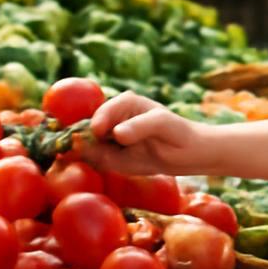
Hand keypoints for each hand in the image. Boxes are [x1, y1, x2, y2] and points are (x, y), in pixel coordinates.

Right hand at [86, 91, 205, 176]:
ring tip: (99, 159)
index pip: (101, 113)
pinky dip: (94, 164)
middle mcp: (112, 119)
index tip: (99, 134)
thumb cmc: (176, 131)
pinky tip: (106, 165)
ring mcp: (108, 138)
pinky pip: (94, 160)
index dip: (96, 124)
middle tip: (84, 152)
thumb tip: (117, 134)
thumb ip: (139, 127)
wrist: (185, 153)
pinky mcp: (109, 156)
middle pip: (87, 129)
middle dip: (82, 141)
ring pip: (86, 147)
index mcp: (123, 103)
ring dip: (86, 155)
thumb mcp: (161, 124)